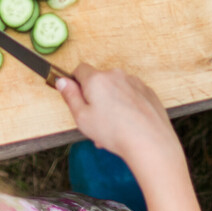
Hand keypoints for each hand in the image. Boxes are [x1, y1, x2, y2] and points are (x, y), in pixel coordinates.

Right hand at [55, 65, 182, 166]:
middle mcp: (116, 75)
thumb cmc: (114, 131)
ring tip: (112, 129)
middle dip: (95, 98)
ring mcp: (134, 82)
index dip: (75, 83)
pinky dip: (127, 106)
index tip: (76, 97)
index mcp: (97, 79)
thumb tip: (62, 81)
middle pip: (99, 82)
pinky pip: (131, 95)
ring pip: (115, 90)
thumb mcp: (82, 117)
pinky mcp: (147, 91)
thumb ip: (70, 96)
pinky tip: (128, 125)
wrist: (149, 140)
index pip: (80, 69)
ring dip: (111, 104)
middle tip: (95, 121)